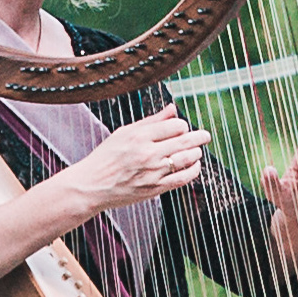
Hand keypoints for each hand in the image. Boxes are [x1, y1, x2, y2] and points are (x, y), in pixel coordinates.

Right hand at [60, 113, 210, 212]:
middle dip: (200, 137)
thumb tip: (173, 108)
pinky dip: (193, 170)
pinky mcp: (156, 188)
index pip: (175, 125)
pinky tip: (193, 166)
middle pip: (186, 140)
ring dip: (196, 153)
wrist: (92, 185)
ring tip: (197, 151)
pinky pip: (184, 178)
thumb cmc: (106, 157)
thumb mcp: (125, 132)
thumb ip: (152, 120)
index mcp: (140, 136)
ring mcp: (153, 172)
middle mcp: (148, 153)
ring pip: (188, 158)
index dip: (182, 126)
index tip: (181, 128)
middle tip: (205, 136)